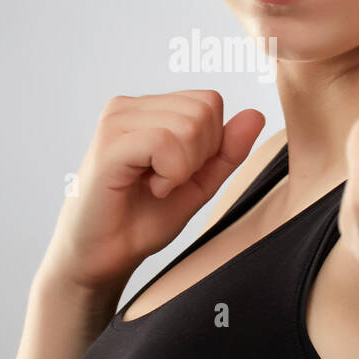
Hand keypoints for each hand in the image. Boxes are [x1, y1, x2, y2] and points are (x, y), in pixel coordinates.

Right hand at [46, 90, 265, 293]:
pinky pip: (165, 142)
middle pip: (204, 110)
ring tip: (155, 186)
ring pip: (189, 124)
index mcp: (148, 108)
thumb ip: (226, 151)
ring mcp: (116, 121)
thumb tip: (255, 114)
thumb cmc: (142, 220)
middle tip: (165, 183)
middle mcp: (129, 106)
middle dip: (198, 157)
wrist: (103, 257)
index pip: (210, 101)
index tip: (178, 174)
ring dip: (182, 168)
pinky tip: (151, 188)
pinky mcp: (109, 144)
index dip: (210, 145)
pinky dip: (170, 174)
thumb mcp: (198, 183)